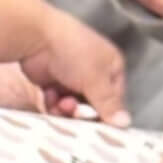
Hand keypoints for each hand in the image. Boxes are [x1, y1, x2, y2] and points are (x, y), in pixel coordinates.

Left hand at [0, 60, 127, 123]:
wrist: (36, 37)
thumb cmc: (73, 52)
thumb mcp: (95, 80)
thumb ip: (109, 105)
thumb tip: (126, 125)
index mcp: (111, 66)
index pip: (115, 99)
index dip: (105, 112)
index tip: (95, 122)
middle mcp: (94, 72)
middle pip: (93, 105)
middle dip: (82, 111)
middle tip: (71, 108)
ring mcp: (73, 77)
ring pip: (74, 106)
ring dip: (66, 109)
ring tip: (59, 102)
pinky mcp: (53, 81)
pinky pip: (58, 103)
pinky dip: (54, 103)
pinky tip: (49, 94)